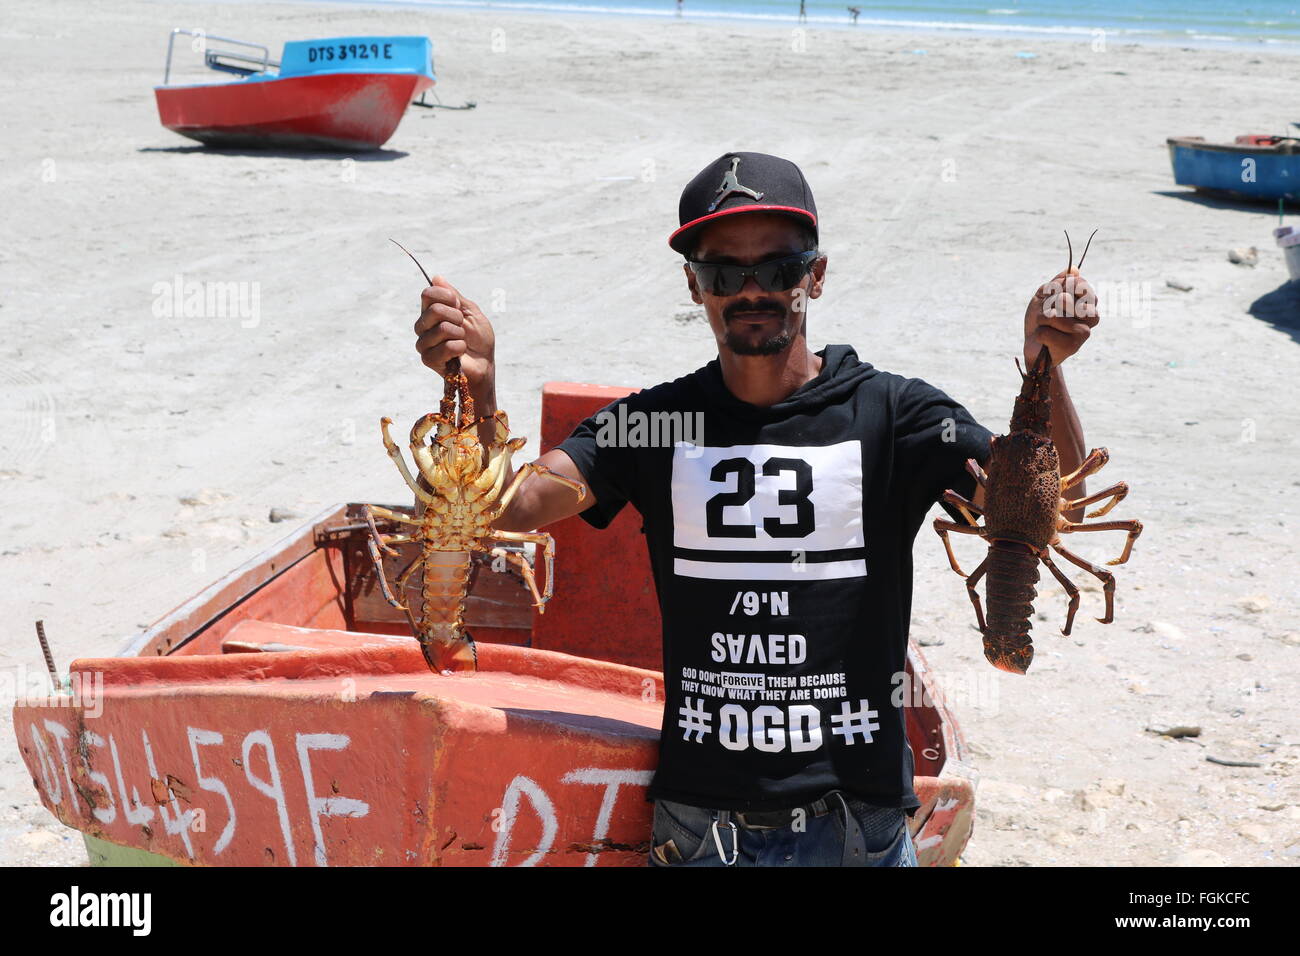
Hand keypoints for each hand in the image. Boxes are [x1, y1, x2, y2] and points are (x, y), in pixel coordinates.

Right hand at [414, 276, 495, 398]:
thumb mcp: (471, 312)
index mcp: (431, 312)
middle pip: (434, 310)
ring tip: (462, 341)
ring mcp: (424, 343)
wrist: (484, 363)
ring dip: (460, 334)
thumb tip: (436, 278)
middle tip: (462, 327)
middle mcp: (423, 326)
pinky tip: (460, 352)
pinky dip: (459, 348)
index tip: (459, 307)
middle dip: (456, 317)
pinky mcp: (428, 359)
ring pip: (442, 329)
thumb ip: (454, 296)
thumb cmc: (479, 338)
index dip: (448, 298)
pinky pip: (446, 347)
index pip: (428, 294)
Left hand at [1023, 269, 1097, 367]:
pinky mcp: (1074, 347)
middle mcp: (1092, 316)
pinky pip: (1046, 333)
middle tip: (1048, 315)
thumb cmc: (1041, 319)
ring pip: (1053, 316)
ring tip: (1045, 327)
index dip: (1060, 288)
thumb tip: (1073, 270)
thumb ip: (1058, 282)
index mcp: (1089, 301)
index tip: (1054, 296)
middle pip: (1064, 298)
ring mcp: (1085, 332)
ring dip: (1041, 320)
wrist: (1034, 346)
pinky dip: (1039, 334)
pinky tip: (1045, 340)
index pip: (1078, 284)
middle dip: (1047, 305)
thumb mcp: (1045, 295)